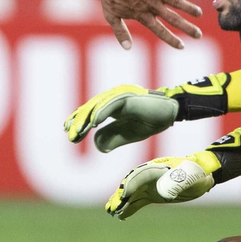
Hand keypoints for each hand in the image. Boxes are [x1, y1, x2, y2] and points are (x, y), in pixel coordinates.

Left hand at [64, 85, 179, 151]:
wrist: (170, 113)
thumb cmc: (150, 122)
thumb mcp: (127, 134)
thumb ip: (112, 137)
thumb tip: (96, 145)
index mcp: (111, 106)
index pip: (90, 113)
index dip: (79, 122)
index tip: (69, 134)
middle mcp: (113, 99)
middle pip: (90, 109)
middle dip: (79, 122)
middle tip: (70, 136)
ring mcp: (120, 96)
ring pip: (98, 106)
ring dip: (87, 119)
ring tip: (77, 132)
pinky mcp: (129, 97)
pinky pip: (112, 104)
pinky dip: (102, 112)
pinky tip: (94, 122)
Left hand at [96, 0, 201, 49]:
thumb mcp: (112, 16)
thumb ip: (121, 32)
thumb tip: (127, 48)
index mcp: (143, 15)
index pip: (160, 31)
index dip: (171, 39)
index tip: (182, 46)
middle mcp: (152, 5)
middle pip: (174, 19)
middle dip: (187, 28)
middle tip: (198, 35)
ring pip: (176, 2)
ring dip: (189, 8)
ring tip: (199, 13)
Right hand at [104, 154, 214, 218]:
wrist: (200, 174)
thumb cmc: (196, 172)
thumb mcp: (191, 175)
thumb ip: (180, 180)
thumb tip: (169, 189)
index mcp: (158, 167)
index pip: (141, 175)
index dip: (132, 184)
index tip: (125, 194)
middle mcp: (149, 175)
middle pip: (132, 184)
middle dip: (122, 194)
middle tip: (113, 206)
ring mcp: (149, 185)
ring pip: (131, 194)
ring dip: (121, 202)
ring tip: (112, 212)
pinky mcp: (151, 195)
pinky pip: (137, 201)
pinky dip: (128, 207)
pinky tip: (120, 216)